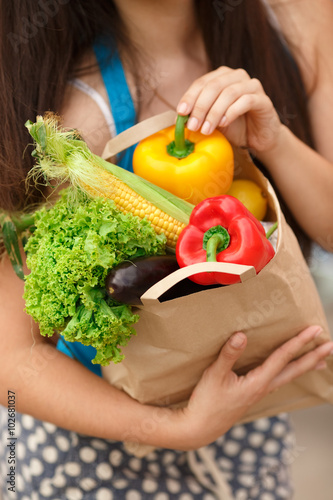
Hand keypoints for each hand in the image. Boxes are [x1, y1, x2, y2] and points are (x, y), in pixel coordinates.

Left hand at [177, 66, 281, 151]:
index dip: (190, 97)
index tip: (180, 113)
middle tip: (193, 125)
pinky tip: (223, 124)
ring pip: (229, 93)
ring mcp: (252, 86)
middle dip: (200, 106)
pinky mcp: (264, 100)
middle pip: (214, 86)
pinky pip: (246, 101)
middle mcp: (237, 76)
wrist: (259, 139)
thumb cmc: (234, 128)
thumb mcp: (212, 121)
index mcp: (222, 77)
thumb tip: (178, 119)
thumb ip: (199, 116)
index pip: (202, 83)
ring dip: (214, 112)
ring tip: (206, 129)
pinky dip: (232, 112)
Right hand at [178, 325, 332, 449]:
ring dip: (305, 366)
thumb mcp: (215, 375)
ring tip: (320, 360)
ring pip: (288, 376)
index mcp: (258, 382)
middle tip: (330, 346)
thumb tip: (241, 335)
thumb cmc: (206, 402)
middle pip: (294, 370)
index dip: (299, 342)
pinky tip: (287, 372)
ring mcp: (259, 393)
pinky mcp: (252, 395)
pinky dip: (289, 372)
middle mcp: (263, 388)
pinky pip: (277, 380)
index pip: (283, 357)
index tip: (314, 330)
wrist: (199, 428)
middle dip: (312, 357)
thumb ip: (229, 355)